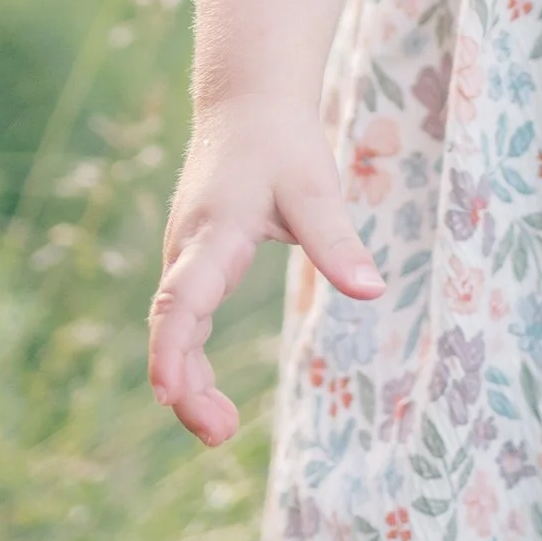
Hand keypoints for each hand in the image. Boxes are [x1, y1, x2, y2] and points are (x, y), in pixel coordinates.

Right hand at [149, 102, 382, 446]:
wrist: (247, 104)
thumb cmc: (281, 145)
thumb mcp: (315, 189)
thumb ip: (337, 241)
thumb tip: (372, 292)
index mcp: (212, 234)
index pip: (181, 299)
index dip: (172, 348)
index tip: (169, 393)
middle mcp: (188, 250)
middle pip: (173, 326)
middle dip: (186, 384)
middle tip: (219, 435)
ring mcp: (186, 258)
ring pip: (176, 328)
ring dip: (189, 380)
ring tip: (221, 431)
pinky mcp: (195, 262)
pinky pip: (183, 320)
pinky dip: (191, 360)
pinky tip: (210, 396)